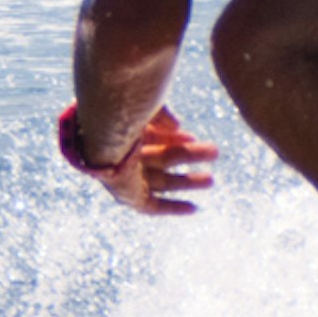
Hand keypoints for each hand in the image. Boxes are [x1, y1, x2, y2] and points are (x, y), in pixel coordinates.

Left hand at [83, 106, 218, 214]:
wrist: (103, 135)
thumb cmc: (123, 115)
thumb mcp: (145, 108)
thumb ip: (160, 115)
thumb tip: (176, 126)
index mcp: (124, 132)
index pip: (152, 137)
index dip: (173, 138)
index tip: (191, 137)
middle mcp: (124, 155)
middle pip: (162, 157)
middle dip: (188, 155)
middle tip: (215, 152)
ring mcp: (125, 177)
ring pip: (162, 181)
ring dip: (187, 181)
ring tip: (211, 180)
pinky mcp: (127, 196)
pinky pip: (151, 206)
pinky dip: (172, 208)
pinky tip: (193, 208)